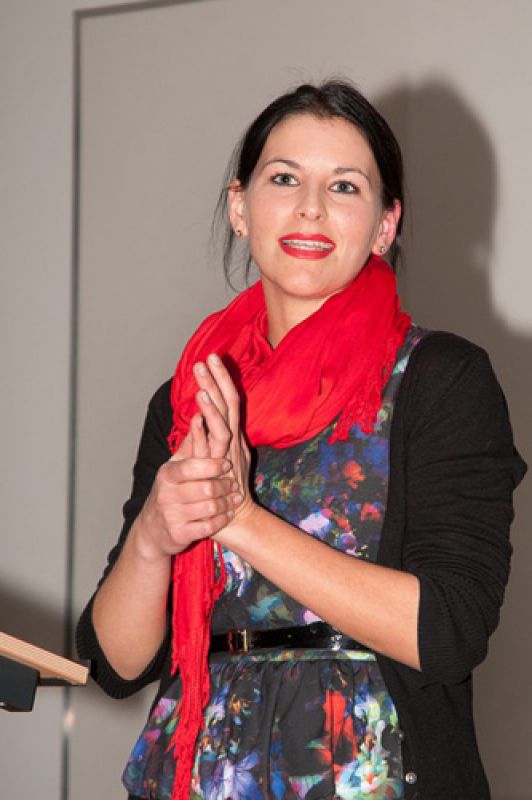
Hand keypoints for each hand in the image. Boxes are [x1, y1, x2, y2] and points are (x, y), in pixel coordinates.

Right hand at [133, 405, 240, 562]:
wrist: (152, 530)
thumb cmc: (169, 492)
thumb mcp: (174, 467)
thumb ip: (191, 443)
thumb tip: (200, 416)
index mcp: (167, 474)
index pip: (192, 466)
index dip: (213, 465)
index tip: (227, 465)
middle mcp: (167, 494)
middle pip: (207, 488)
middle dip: (225, 487)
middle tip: (234, 485)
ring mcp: (172, 515)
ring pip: (210, 508)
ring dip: (226, 504)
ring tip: (233, 499)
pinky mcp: (179, 534)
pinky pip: (209, 527)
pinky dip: (221, 520)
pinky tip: (226, 514)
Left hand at [192, 353, 254, 524]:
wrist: (235, 521)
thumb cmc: (220, 490)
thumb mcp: (210, 458)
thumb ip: (203, 438)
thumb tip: (196, 417)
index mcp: (232, 435)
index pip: (230, 400)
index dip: (222, 379)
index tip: (212, 358)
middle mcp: (234, 440)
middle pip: (231, 402)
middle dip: (220, 379)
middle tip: (209, 357)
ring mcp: (230, 452)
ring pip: (225, 419)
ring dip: (214, 398)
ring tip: (202, 379)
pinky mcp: (223, 465)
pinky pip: (217, 442)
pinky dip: (208, 424)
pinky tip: (198, 410)